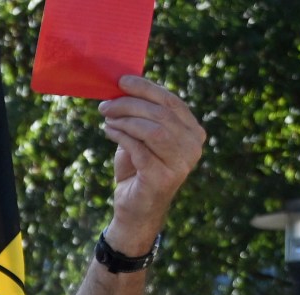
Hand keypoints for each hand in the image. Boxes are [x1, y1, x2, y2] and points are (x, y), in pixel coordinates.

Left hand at [99, 76, 203, 254]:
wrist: (135, 208)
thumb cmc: (138, 169)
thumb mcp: (142, 138)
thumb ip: (142, 115)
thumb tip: (124, 87)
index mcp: (193, 132)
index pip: (171, 102)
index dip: (146, 88)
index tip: (122, 81)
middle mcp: (193, 147)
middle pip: (161, 114)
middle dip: (130, 104)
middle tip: (106, 104)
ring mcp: (181, 164)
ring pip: (152, 130)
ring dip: (125, 120)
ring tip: (106, 117)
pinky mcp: (163, 178)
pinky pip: (139, 148)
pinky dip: (121, 136)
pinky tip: (108, 131)